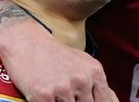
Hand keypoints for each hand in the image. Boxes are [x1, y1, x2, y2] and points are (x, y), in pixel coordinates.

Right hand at [0, 19, 117, 101]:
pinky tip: (48, 98)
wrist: (25, 43)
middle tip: (70, 97)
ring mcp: (63, 88)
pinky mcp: (43, 96)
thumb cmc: (54, 55)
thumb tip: (113, 100)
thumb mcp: (83, 63)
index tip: (87, 100)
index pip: (106, 101)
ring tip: (57, 95)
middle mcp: (81, 80)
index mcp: (94, 72)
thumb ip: (97, 83)